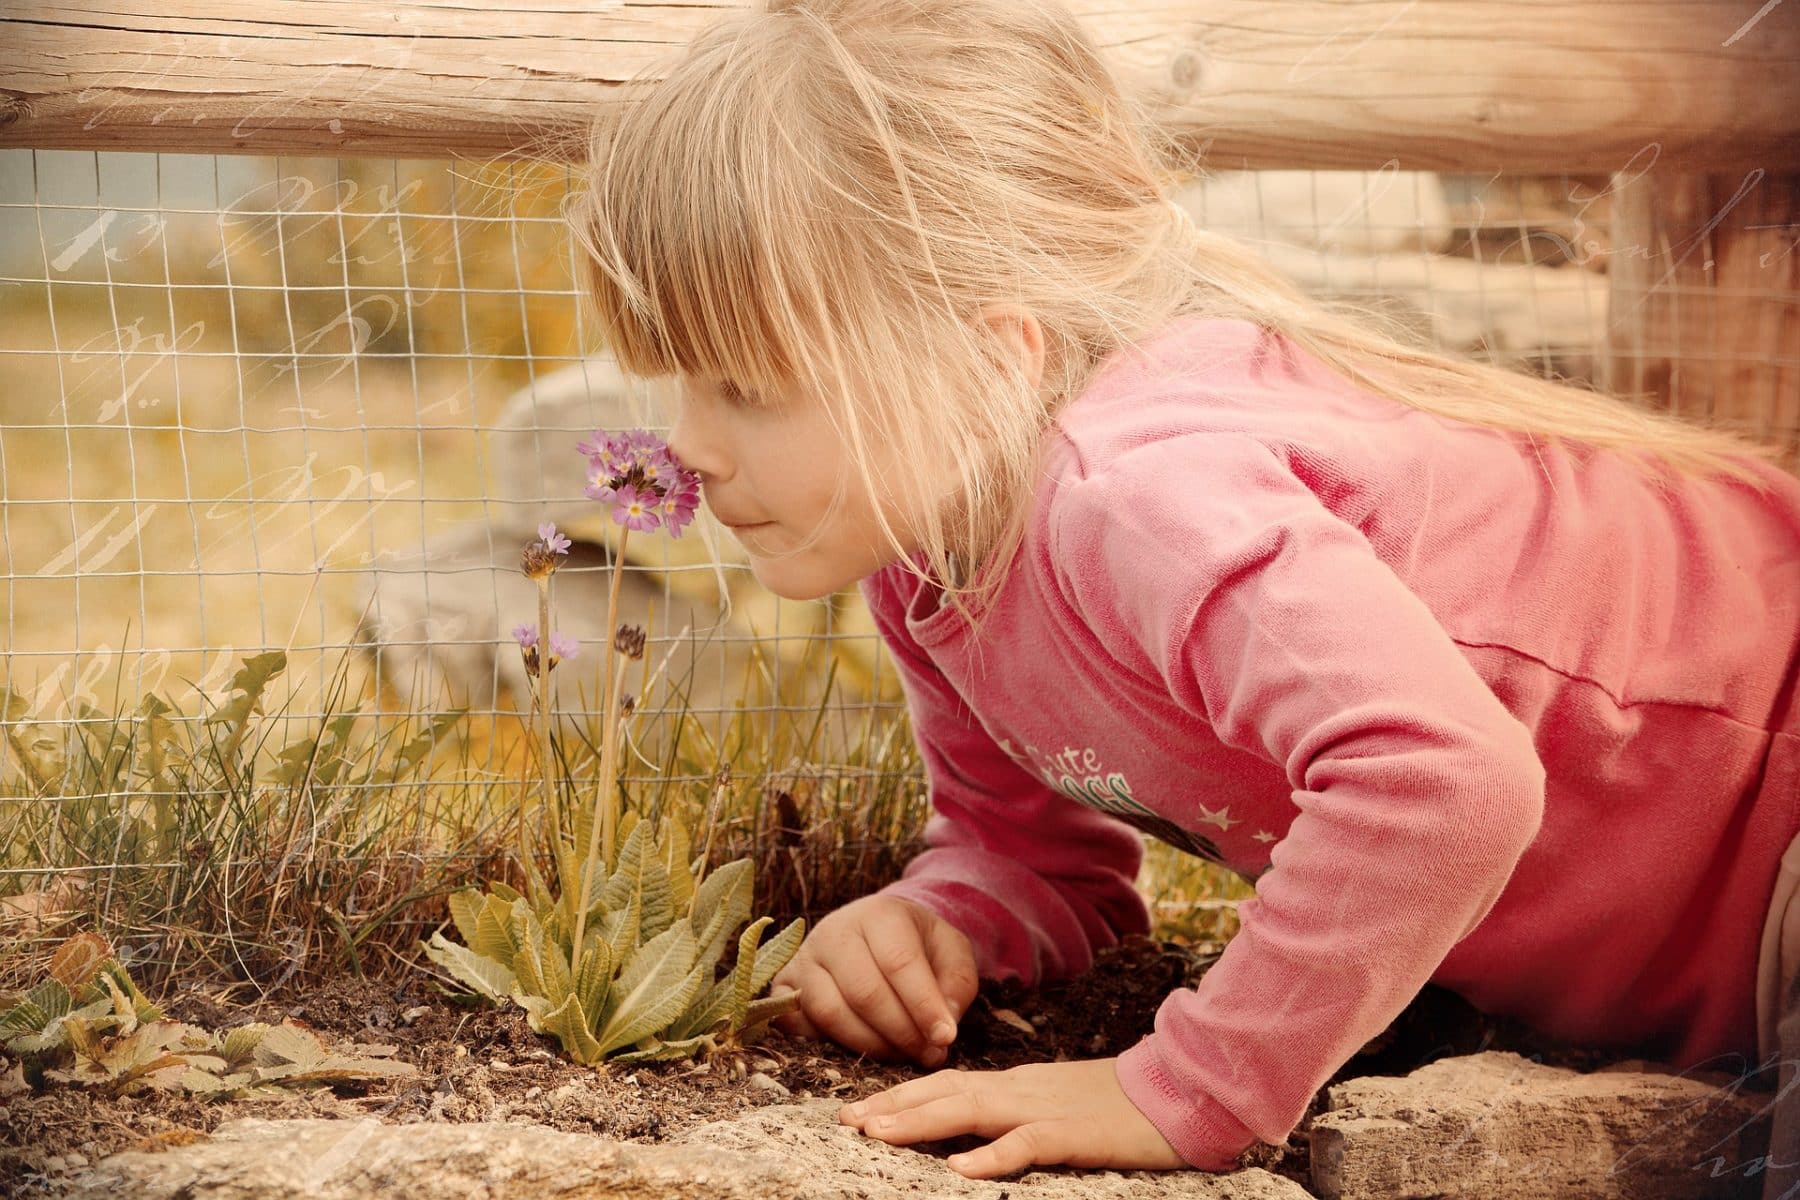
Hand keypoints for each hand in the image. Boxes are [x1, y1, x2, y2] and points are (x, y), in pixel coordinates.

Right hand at [770, 894, 977, 1066]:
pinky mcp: (784, 985)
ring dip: (870, 1044)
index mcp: (879, 913)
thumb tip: (943, 1025)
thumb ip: (957, 984)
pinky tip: (859, 1049)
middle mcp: (834, 931)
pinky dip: (826, 1044)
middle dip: (901, 1032)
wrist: (878, 930)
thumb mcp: (952, 951)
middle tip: (928, 1054)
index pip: (899, 962)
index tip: (945, 1038)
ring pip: (830, 1012)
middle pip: (864, 992)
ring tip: (901, 1053)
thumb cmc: (918, 944)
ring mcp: (804, 958)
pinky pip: (796, 1023)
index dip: (923, 1006)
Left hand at [840, 1058, 1186, 1177]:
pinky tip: (961, 1170)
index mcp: (1017, 1084)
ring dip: (921, 1121)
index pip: (947, 1082)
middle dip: (893, 1106)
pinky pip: (1026, 1144)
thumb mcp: (1059, 1104)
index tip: (859, 1110)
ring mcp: (1046, 1108)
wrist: (1182, 1091)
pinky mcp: (1074, 1134)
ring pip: (972, 1109)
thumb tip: (974, 1131)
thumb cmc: (1122, 1106)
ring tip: (878, 1134)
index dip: (901, 1095)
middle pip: (946, 1090)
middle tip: (848, 1120)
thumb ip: (1018, 1112)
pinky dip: (992, 1156)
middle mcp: (1021, 1089)